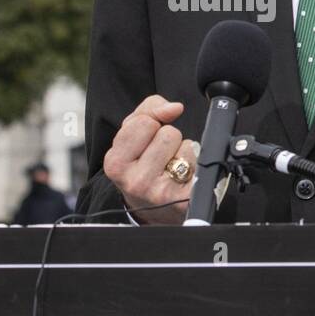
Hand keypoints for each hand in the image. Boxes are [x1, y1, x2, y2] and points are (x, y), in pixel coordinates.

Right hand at [103, 95, 197, 224]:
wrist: (150, 208)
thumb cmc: (140, 164)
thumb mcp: (132, 135)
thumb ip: (148, 110)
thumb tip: (174, 107)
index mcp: (115, 163)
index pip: (145, 122)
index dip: (150, 125)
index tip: (145, 140)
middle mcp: (136, 181)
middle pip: (168, 133)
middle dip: (167, 138)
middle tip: (159, 156)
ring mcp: (160, 193)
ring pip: (185, 146)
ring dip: (181, 151)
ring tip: (170, 166)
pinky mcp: (185, 200)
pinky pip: (199, 163)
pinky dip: (194, 164)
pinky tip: (183, 176)